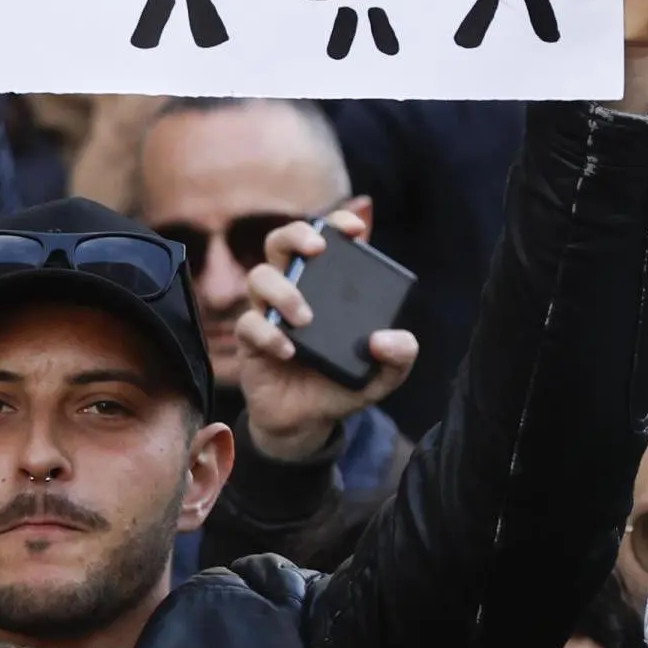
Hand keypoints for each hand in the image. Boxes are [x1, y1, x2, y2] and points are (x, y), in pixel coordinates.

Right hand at [234, 212, 418, 460]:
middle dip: (295, 236)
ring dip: (283, 290)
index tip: (353, 229)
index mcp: (326, 287)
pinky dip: (268, 333)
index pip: (326, 240)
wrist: (308, 423)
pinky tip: (288, 350)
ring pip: (259, 277)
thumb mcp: (383, 376)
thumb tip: (386, 339)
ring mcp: (268, 312)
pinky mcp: (250, 340)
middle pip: (280, 243)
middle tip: (316, 250)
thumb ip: (399, 357)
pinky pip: (248, 324)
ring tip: (304, 317)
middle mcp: (294, 289)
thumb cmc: (342, 386)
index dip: (336, 224)